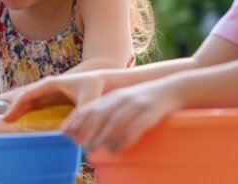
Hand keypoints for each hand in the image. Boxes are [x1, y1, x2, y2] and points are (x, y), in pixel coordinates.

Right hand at [3, 72, 106, 120]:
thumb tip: (71, 130)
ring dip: (15, 114)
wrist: (104, 80)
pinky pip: (33, 108)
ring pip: (26, 104)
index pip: (27, 95)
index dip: (16, 107)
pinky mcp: (51, 101)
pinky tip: (18, 125)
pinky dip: (24, 115)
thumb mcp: (89, 98)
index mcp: (50, 84)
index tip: (7, 119)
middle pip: (22, 99)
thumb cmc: (96, 86)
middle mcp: (45, 89)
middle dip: (9, 110)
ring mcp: (47, 94)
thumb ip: (81, 113)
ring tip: (3, 126)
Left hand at [62, 79, 182, 152]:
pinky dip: (124, 138)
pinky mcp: (150, 112)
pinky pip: (136, 126)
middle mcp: (121, 99)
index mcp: (112, 97)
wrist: (172, 87)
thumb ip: (108, 112)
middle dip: (87, 130)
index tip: (65, 133)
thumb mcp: (123, 101)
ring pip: (115, 121)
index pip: (89, 107)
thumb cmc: (144, 98)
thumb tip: (91, 131)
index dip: (76, 120)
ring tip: (94, 148)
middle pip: (99, 114)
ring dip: (102, 135)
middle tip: (79, 145)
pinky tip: (117, 148)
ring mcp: (136, 104)